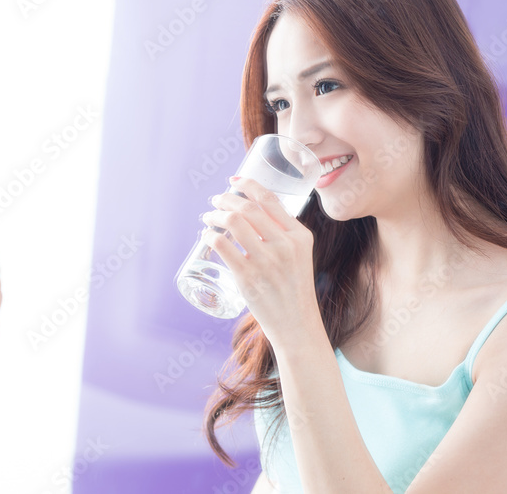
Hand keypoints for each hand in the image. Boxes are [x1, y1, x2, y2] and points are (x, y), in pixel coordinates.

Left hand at [201, 176, 316, 344]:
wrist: (297, 325)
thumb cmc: (294, 289)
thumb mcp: (300, 256)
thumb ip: (283, 235)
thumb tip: (254, 213)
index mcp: (299, 236)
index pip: (270, 199)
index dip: (247, 184)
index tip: (233, 180)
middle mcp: (285, 245)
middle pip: (246, 208)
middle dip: (225, 199)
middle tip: (215, 201)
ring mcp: (266, 261)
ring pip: (232, 222)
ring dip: (214, 215)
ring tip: (208, 217)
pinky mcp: (248, 277)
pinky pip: (221, 245)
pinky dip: (209, 235)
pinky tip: (206, 235)